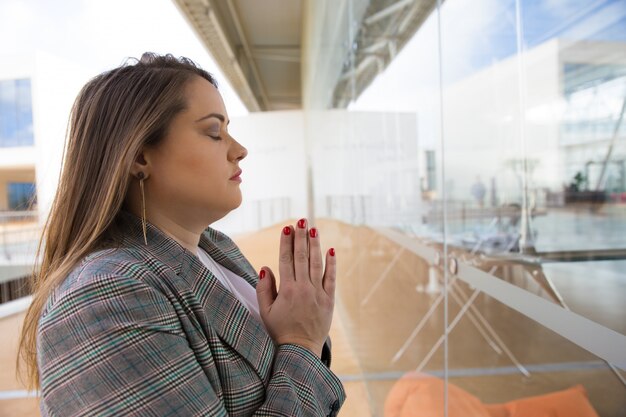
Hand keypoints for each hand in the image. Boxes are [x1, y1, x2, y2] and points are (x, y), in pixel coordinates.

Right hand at [256, 219, 335, 356]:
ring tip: (313, 228)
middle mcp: (303, 288)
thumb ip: (264, 289)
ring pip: (317, 264)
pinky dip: (332, 264)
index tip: (287, 227)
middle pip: (302, 257)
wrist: (300, 352)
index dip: (286, 242)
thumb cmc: (279, 331)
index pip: (286, 260)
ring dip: (315, 244)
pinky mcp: (329, 301)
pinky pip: (331, 279)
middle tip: (301, 220)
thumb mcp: (265, 312)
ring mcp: (318, 294)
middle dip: (301, 237)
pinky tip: (331, 250)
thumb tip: (265, 267)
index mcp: (287, 290)